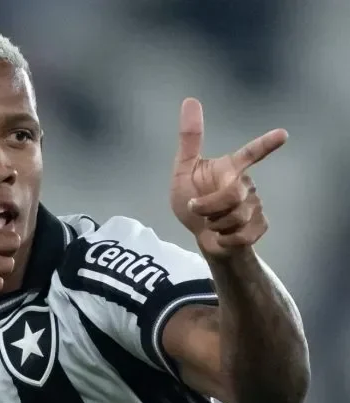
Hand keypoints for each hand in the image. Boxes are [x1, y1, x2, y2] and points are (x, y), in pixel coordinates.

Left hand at [170, 98, 287, 258]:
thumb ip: (189, 141)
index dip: (265, 145)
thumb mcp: (182, 172)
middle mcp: (245, 183)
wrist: (201, 236)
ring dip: (216, 224)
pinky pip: (246, 234)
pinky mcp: (259, 225)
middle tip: (198, 210)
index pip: (250, 153)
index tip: (283, 135)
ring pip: (238, 216)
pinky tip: (224, 236)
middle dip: (209, 207)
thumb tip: (190, 100)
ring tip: (212, 223)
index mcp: (229, 168)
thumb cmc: (190, 201)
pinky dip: (228, 239)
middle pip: (233, 195)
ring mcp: (254, 204)